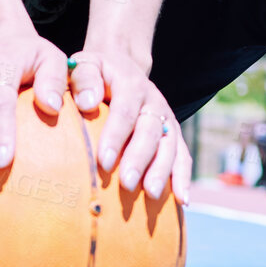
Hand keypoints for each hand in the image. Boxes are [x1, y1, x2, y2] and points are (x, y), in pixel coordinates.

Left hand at [67, 47, 190, 204]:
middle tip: (126, 184)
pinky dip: (183, 177)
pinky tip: (182, 201)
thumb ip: (82, 79)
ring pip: (170, 145)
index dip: (116, 136)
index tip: (104, 161)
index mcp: (131, 83)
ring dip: (161, 171)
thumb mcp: (82, 65)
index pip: (124, 111)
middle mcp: (153, 101)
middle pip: (150, 131)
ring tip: (150, 195)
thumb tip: (87, 102)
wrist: (118, 67)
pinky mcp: (172, 134)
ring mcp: (165, 118)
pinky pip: (182, 156)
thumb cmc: (91, 73)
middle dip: (139, 159)